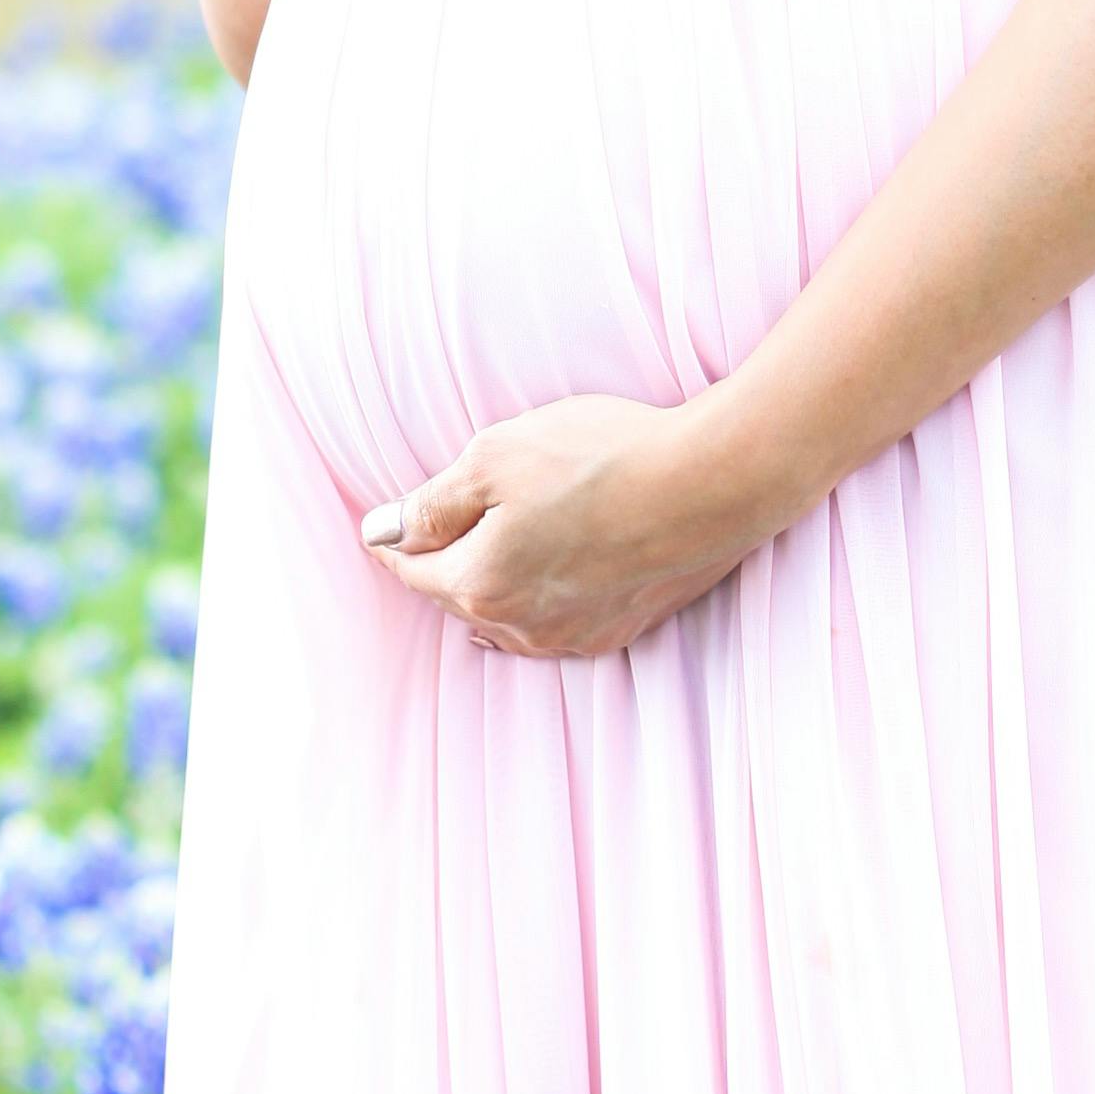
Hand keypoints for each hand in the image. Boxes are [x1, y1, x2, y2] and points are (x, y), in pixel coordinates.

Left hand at [359, 395, 769, 658]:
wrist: (714, 483)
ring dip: (490, 585)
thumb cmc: (603, 458)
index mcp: (478, 582)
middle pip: (456, 596)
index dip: (395, 537)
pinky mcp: (619, 630)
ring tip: (486, 553)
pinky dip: (536, 602)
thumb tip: (381, 532)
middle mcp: (518, 625)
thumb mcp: (494, 457)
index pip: (410, 568)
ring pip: (504, 618)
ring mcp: (572, 636)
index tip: (388, 519)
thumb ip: (430, 502)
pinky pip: (552, 626)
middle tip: (434, 527)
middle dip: (442, 562)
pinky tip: (540, 584)